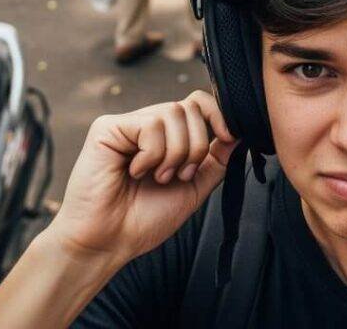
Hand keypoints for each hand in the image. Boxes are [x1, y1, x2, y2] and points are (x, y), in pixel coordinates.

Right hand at [47, 92, 236, 266]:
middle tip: (176, 176)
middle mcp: (147, 123)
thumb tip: (239, 133)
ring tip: (156, 177)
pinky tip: (134, 171)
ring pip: (173, 113)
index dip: (217, 114)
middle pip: (191, 107)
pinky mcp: (107, 128)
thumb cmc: (143, 220)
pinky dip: (151, 155)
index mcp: (166, 135)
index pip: (198, 102)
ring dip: (174, 154)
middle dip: (195, 147)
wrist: (107, 244)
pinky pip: (150, 125)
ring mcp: (127, 124)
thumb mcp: (193, 188)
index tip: (227, 137)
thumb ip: (216, 160)